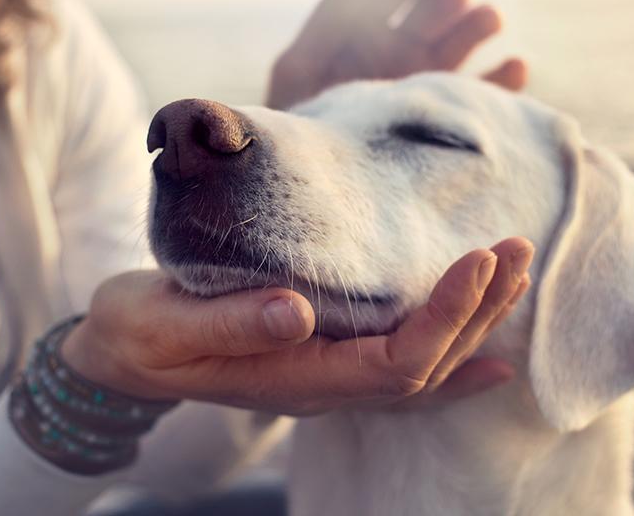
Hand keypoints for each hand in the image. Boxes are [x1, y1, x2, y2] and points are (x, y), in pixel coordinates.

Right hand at [61, 238, 534, 415]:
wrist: (117, 354)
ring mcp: (328, 376)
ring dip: (475, 320)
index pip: (395, 362)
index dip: (445, 316)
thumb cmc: (137, 334)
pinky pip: (403, 367)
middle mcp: (324, 385)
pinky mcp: (324, 355)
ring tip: (515, 270)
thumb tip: (297, 310)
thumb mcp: (164, 324)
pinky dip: (454, 357)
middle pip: (426, 365)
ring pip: (423, 364)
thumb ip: (228, 323)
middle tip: (516, 247)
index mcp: (295, 378)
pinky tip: (492, 351)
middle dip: (478, 308)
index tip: (478, 259)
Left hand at [267, 0, 528, 109]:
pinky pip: (490, 94)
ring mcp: (434, 80)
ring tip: (487, 19)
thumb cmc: (299, 127)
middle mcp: (408, 47)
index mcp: (371, 26)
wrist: (314, 189)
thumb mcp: (301, 70)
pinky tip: (514, 66)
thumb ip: (330, 18)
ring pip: (469, 38)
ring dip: (481, 21)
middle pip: (441, 3)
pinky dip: (507, 79)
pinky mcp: (454, 118)